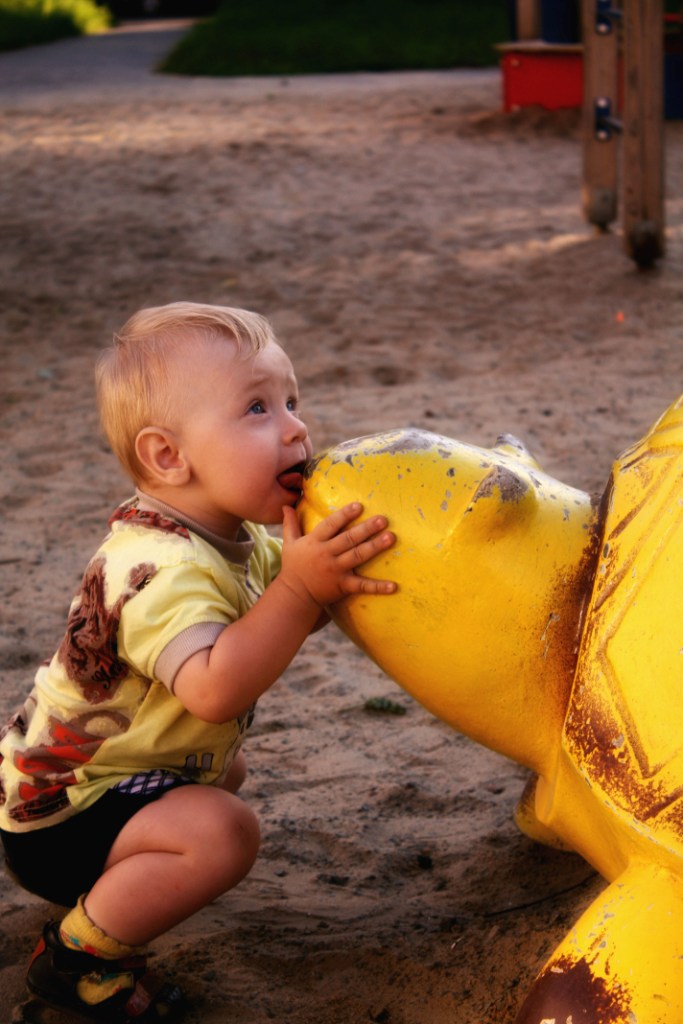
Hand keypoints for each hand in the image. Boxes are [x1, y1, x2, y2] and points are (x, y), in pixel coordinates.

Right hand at [279, 502, 396, 608]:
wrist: (294, 595)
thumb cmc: (294, 567)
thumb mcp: (289, 543)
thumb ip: (290, 524)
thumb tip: (285, 505)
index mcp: (315, 542)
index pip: (331, 525)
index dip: (344, 515)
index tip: (359, 505)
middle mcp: (326, 554)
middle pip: (348, 539)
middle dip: (366, 529)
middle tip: (383, 520)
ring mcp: (336, 571)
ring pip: (357, 556)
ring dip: (375, 547)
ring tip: (391, 538)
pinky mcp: (343, 586)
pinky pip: (362, 586)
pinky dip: (378, 587)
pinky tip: (393, 586)